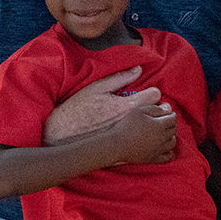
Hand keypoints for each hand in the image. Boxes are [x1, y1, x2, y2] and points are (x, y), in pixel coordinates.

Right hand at [44, 66, 164, 144]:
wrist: (63, 134)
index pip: (155, 96)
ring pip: (153, 130)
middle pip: (157, 114)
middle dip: (155, 108)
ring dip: (152, 124)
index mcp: (126, 106)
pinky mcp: (124, 149)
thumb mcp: (97, 88)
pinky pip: (146, 144)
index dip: (152, 92)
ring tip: (142, 121)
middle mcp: (130, 123)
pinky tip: (135, 134)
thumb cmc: (78, 109)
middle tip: (147, 106)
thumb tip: (138, 70)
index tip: (147, 93)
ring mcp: (128, 137)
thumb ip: (120, 78)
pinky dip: (145, 138)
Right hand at [110, 102, 177, 164]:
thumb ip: (156, 108)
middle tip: (164, 122)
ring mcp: (159, 150)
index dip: (171, 114)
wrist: (116, 145)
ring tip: (164, 133)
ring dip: (171, 136)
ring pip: (173, 142)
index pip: (173, 118)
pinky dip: (169, 151)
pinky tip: (163, 147)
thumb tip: (168, 109)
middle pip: (174, 130)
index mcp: (160, 125)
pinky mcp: (154, 159)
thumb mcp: (140, 111)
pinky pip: (168, 156)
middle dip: (171, 124)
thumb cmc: (127, 125)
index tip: (167, 113)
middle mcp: (163, 138)